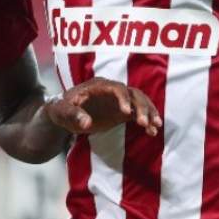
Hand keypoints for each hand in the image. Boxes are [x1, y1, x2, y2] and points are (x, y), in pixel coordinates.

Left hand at [45, 77, 161, 135]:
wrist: (64, 114)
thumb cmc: (62, 109)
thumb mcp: (63, 111)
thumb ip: (73, 115)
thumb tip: (86, 123)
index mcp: (98, 86)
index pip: (115, 88)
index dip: (122, 98)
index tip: (126, 112)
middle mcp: (112, 90)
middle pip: (132, 94)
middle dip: (140, 107)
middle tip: (144, 123)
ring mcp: (119, 100)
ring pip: (139, 102)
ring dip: (149, 112)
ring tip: (155, 126)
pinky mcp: (122, 111)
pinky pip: (138, 113)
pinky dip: (147, 120)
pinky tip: (152, 132)